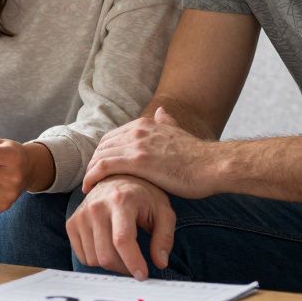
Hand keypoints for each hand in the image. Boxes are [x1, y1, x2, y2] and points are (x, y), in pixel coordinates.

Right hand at [66, 175, 175, 279]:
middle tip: (135, 266)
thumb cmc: (142, 197)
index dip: (133, 262)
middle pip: (106, 255)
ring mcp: (81, 215)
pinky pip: (83, 256)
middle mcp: (97, 206)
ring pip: (93, 259)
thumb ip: (165, 237)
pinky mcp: (72, 223)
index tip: (142, 275)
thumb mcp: (163, 211)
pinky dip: (96, 260)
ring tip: (123, 255)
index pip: (122, 240)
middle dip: (124, 268)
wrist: (117, 178)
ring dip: (111, 265)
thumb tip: (160, 263)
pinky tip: (108, 249)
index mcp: (121, 201)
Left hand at [83, 107, 215, 197]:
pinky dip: (92, 176)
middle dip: (94, 162)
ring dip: (90, 171)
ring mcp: (137, 144)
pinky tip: (89, 188)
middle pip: (104, 145)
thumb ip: (167, 123)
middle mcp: (138, 130)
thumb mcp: (179, 132)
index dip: (104, 152)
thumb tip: (161, 112)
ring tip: (88, 186)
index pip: (113, 136)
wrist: (213, 166)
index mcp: (146, 124)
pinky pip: (104, 167)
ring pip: (101, 155)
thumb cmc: (199, 157)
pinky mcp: (137, 161)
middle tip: (91, 179)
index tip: (100, 167)